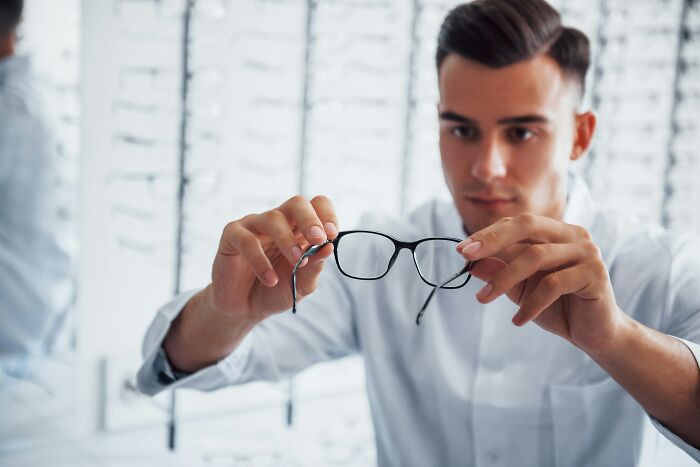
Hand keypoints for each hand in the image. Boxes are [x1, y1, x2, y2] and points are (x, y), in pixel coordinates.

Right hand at [208, 195, 337, 322]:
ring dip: (288, 240)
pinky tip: (270, 280)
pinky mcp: (232, 236)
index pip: (317, 205)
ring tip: (296, 261)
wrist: (245, 309)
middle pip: (296, 203)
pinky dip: (260, 261)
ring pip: (272, 218)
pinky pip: (247, 240)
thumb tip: (329, 247)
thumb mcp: (302, 283)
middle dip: (309, 219)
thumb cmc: (276, 290)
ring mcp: (254, 226)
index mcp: (300, 228)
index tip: (332, 234)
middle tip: (317, 238)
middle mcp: (279, 222)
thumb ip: (314, 266)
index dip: (326, 215)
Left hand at [458, 213, 623, 354]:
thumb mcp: (520, 289)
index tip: (461, 250)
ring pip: (536, 256)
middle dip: (493, 240)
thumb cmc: (557, 307)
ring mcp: (587, 251)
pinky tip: (518, 320)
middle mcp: (573, 234)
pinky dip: (531, 303)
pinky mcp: (595, 273)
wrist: (594, 334)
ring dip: (504, 278)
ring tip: (483, 299)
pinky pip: (554, 284)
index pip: (517, 223)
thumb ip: (500, 273)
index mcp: (555, 231)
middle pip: (528, 225)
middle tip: (467, 257)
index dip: (488, 234)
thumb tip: (472, 264)